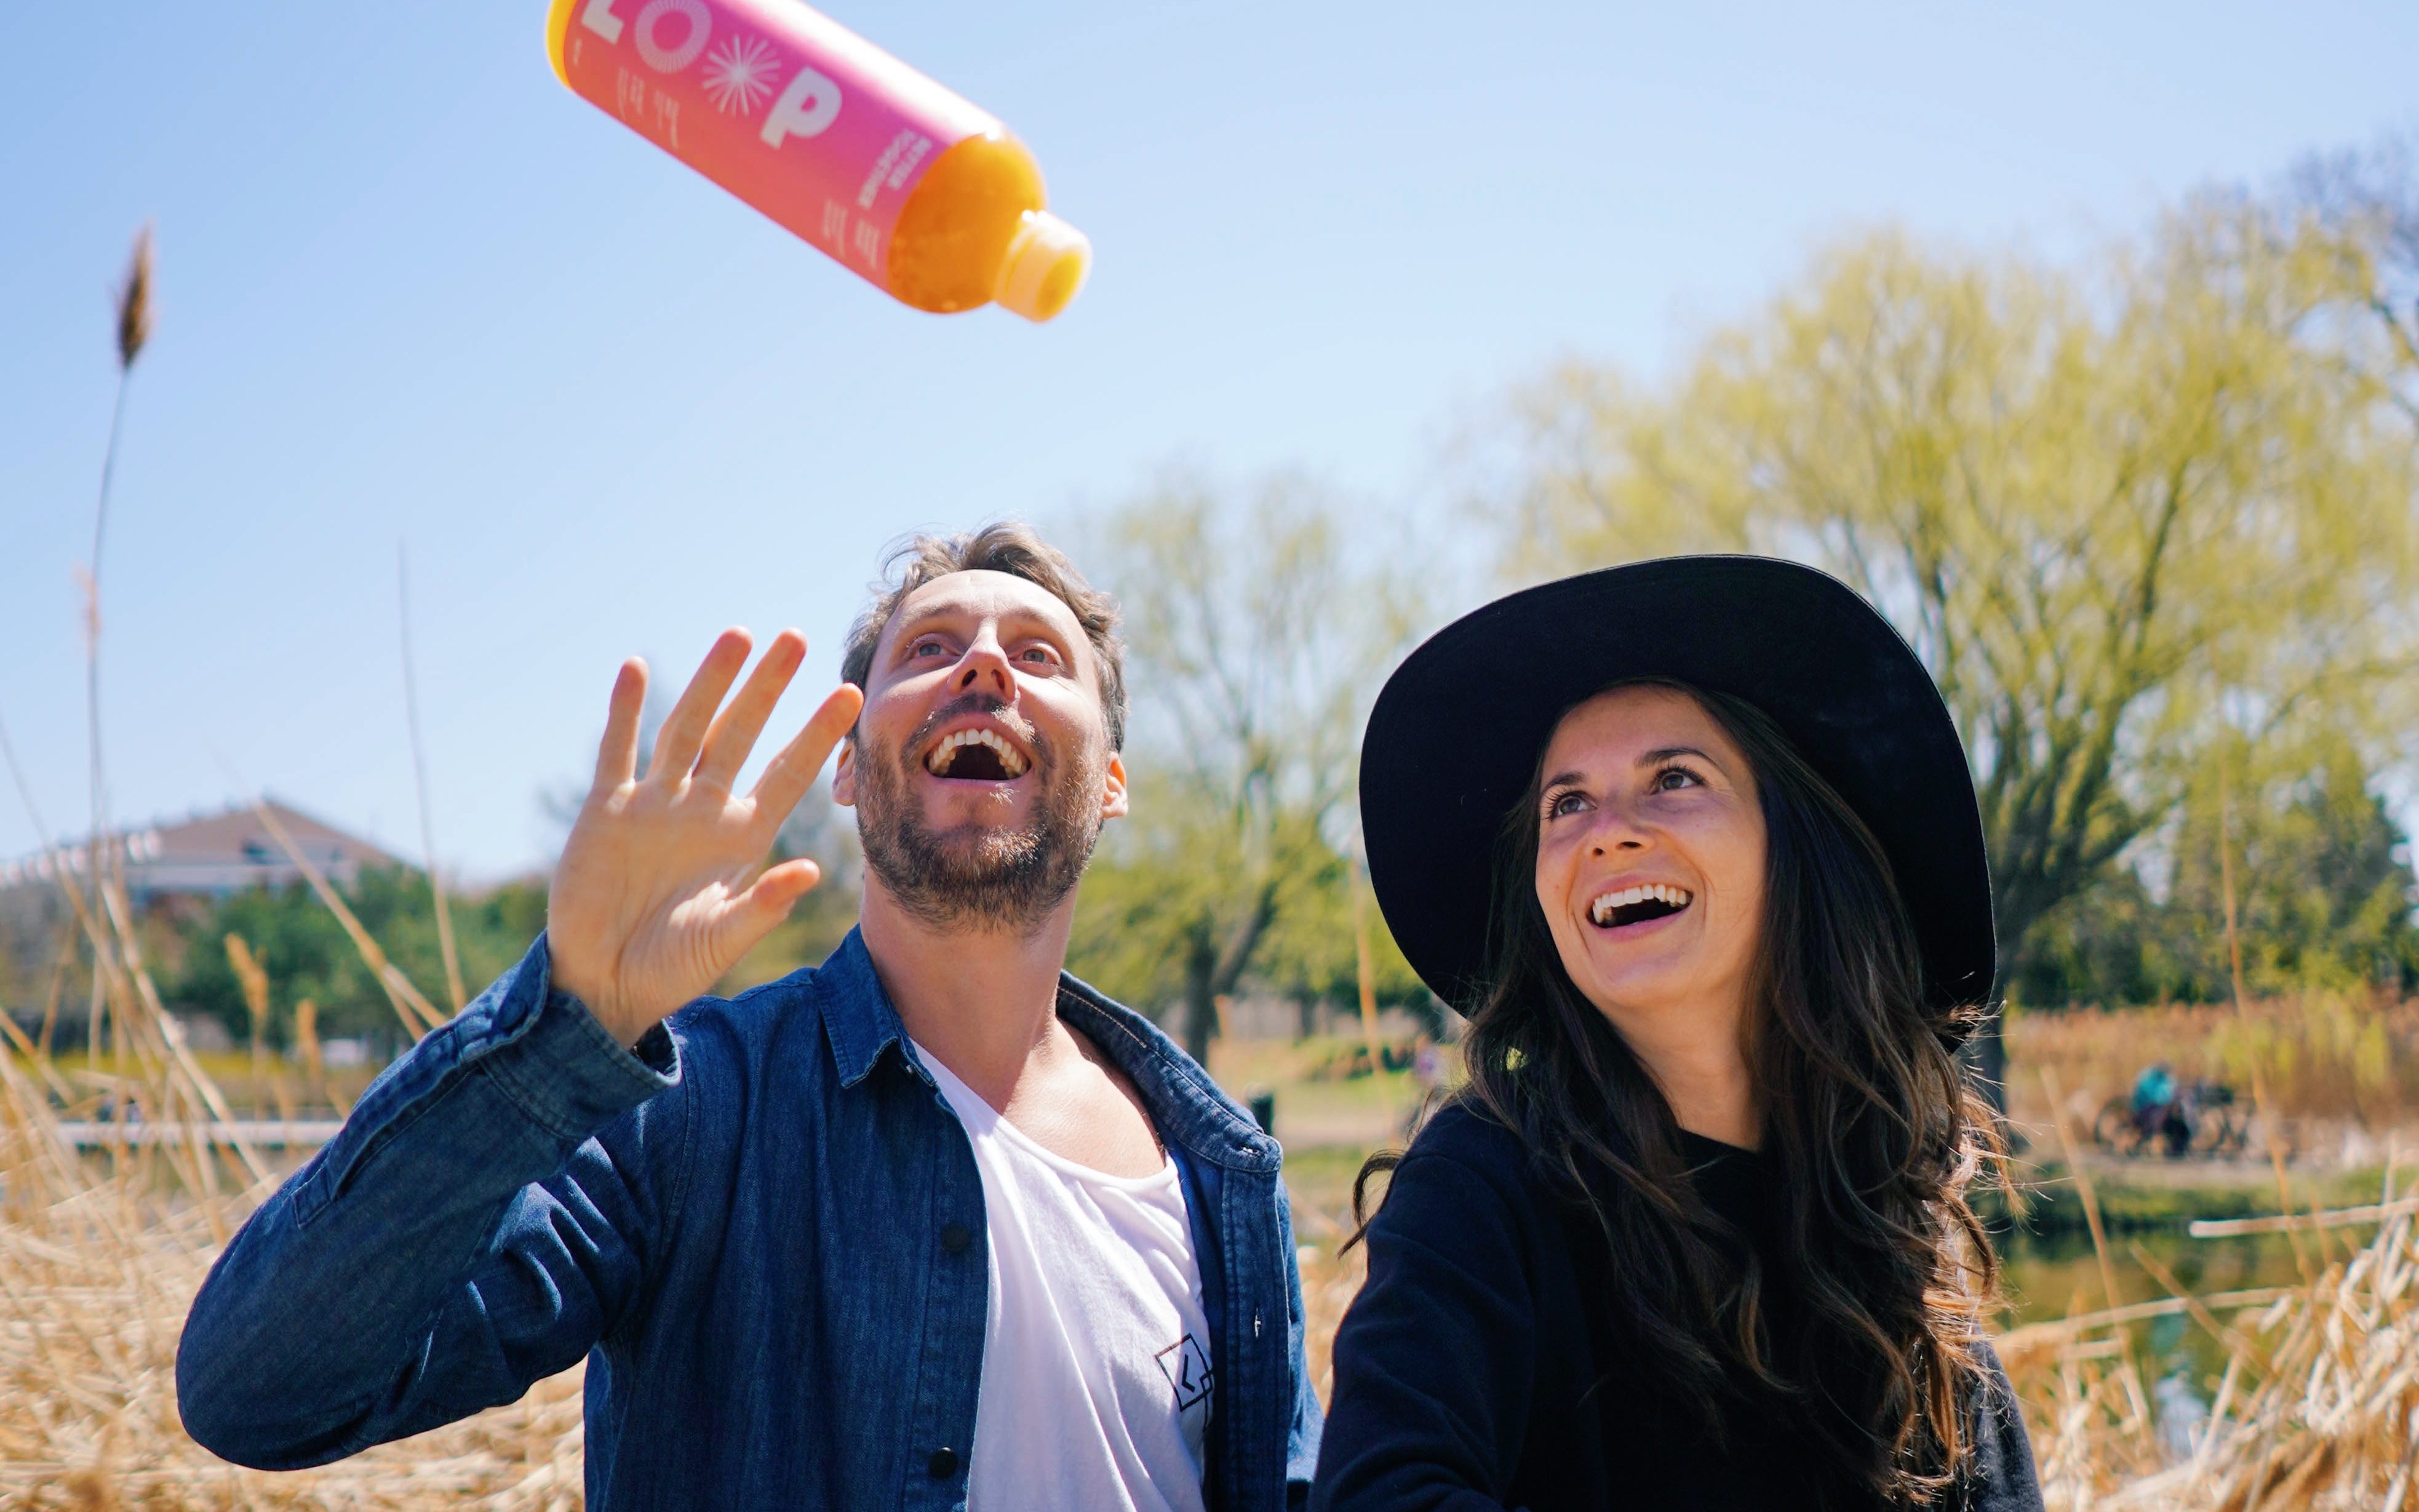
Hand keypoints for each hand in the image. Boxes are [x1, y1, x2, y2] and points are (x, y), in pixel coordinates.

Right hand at [548, 628, 862, 1045]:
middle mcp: (702, 810)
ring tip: (737, 636)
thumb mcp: (723, 938)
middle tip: (798, 638)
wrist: (604, 982)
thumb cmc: (672, 967)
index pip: (787, 774)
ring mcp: (654, 804)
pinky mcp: (606, 811)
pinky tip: (636, 670)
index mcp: (741, 837)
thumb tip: (812, 871)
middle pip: (741, 734)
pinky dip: (625, 712)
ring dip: (710, 684)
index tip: (851, 694)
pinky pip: (618, 752)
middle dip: (767, 688)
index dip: (817, 735)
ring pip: (686, 730)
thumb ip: (764, 905)